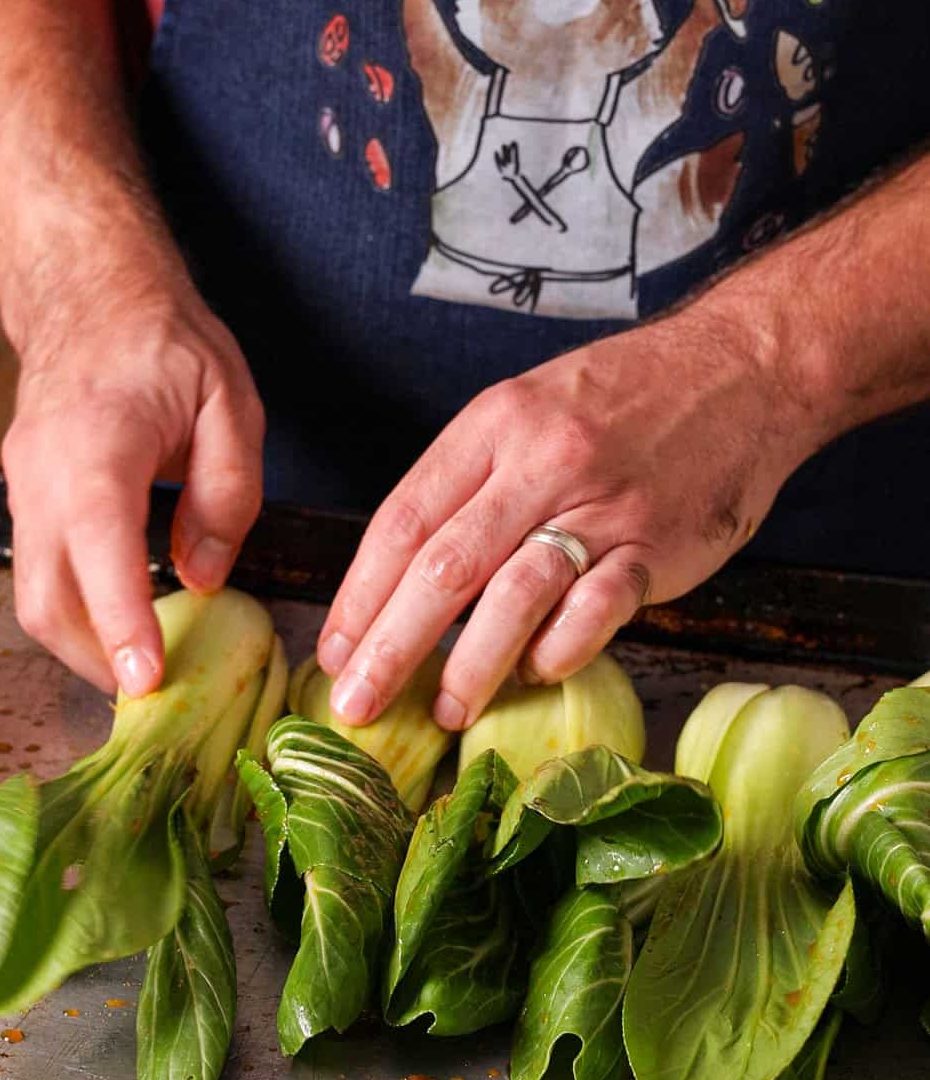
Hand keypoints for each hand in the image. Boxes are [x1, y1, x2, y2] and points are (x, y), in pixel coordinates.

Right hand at [2, 280, 263, 697]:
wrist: (88, 291)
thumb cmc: (165, 340)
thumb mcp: (231, 402)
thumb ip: (228, 493)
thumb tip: (206, 577)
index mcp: (99, 444)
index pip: (99, 546)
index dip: (120, 621)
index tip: (146, 681)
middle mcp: (42, 473)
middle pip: (45, 596)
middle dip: (95, 661)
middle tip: (155, 699)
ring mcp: (23, 487)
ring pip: (34, 592)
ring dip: (83, 643)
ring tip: (144, 669)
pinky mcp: (24, 498)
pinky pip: (40, 569)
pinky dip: (76, 608)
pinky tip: (123, 621)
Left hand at [318, 311, 813, 729]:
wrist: (744, 368)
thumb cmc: (626, 396)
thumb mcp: (530, 406)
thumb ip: (474, 481)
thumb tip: (410, 577)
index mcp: (495, 423)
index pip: (404, 519)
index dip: (360, 594)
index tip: (335, 650)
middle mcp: (540, 461)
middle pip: (443, 566)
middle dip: (389, 645)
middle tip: (357, 703)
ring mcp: (602, 505)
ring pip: (513, 597)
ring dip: (470, 665)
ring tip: (444, 710)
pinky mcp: (658, 545)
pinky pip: (595, 611)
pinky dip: (557, 652)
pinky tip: (534, 674)